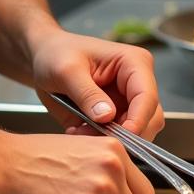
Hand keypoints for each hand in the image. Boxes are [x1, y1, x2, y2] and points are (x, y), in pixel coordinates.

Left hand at [30, 29, 163, 140]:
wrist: (44, 58)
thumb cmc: (56, 54)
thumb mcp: (66, 71)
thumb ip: (87, 94)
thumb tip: (107, 116)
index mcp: (134, 63)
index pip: (147, 97)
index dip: (137, 121)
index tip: (118, 139)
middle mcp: (138, 82)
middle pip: (149, 119)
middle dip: (123, 134)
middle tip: (92, 138)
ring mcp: (129, 100)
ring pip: (137, 132)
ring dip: (111, 139)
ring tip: (81, 132)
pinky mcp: (118, 115)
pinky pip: (119, 136)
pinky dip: (101, 140)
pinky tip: (80, 131)